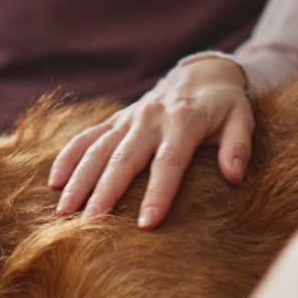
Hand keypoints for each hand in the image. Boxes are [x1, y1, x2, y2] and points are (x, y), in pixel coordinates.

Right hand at [49, 57, 251, 226]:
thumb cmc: (224, 105)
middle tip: (90, 222)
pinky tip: (55, 182)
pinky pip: (86, 138)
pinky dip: (68, 158)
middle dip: (105, 191)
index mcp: (184, 122)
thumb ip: (238, 147)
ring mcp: (128, 119)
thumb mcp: (242, 119)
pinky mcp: (115, 120)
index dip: (157, 194)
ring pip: (98, 150)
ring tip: (64, 210)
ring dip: (79, 180)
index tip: (146, 224)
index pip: (168, 163)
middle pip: (123, 159)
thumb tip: (234, 177)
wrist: (201, 73)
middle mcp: (150, 119)